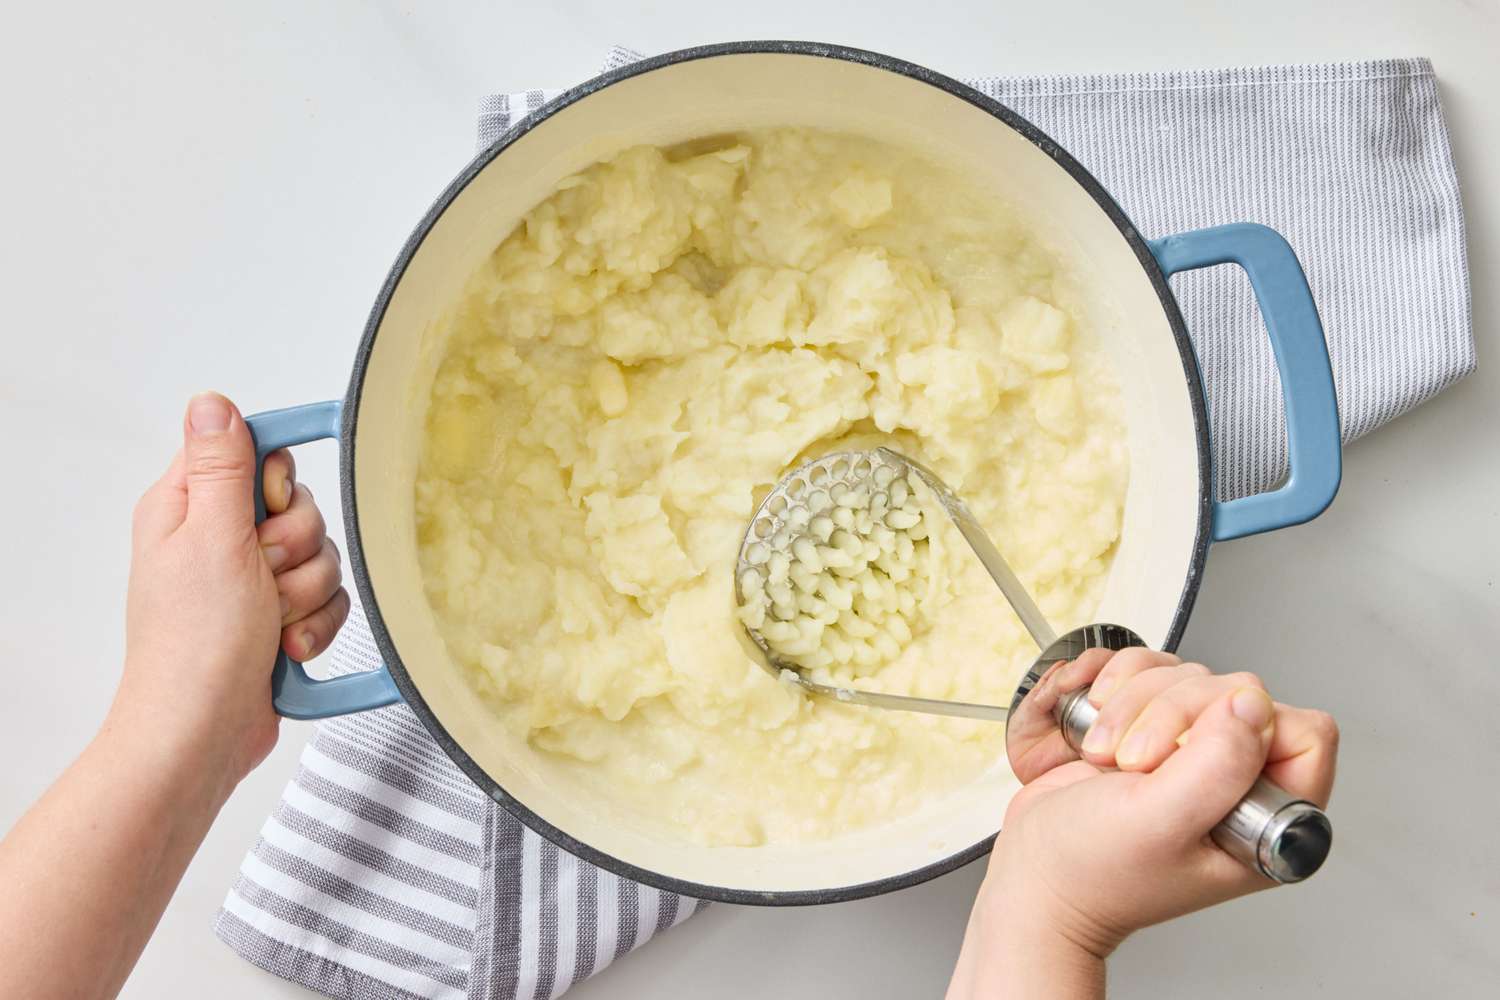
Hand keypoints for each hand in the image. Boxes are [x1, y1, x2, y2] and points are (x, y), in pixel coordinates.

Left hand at [114, 392, 349, 789]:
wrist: (202, 733)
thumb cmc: (195, 645)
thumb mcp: (211, 538)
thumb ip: (221, 467)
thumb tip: (213, 402)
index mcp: (189, 508)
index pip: (254, 453)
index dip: (277, 480)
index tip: (272, 507)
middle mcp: (219, 540)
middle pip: (299, 508)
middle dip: (299, 549)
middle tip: (264, 577)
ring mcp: (250, 583)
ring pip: (322, 557)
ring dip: (308, 594)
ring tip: (273, 623)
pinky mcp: (278, 619)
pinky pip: (328, 601)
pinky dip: (316, 626)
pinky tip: (288, 649)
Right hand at [948, 649, 1337, 998]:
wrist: (1036, 875)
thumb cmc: (1093, 872)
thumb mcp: (1159, 824)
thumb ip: (1217, 765)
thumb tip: (1253, 703)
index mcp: (1268, 821)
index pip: (1301, 732)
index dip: (1242, 728)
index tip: (1185, 755)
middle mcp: (1240, 781)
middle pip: (1239, 692)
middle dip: (1171, 714)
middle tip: (1134, 762)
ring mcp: (1197, 750)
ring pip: (1192, 675)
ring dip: (1134, 702)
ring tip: (1108, 755)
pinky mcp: (1156, 726)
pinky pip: (1152, 670)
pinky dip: (1117, 686)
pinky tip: (1099, 728)